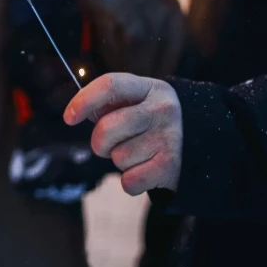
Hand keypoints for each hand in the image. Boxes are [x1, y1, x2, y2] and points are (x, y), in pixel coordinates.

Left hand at [64, 73, 182, 195]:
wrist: (198, 146)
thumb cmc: (150, 123)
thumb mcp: (136, 103)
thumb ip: (108, 104)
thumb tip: (76, 112)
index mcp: (149, 88)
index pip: (110, 84)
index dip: (84, 100)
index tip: (68, 118)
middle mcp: (162, 109)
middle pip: (106, 127)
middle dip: (99, 142)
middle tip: (111, 144)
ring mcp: (169, 137)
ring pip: (118, 157)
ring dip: (121, 161)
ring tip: (139, 153)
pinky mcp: (170, 166)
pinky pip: (128, 182)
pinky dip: (131, 181)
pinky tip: (146, 170)